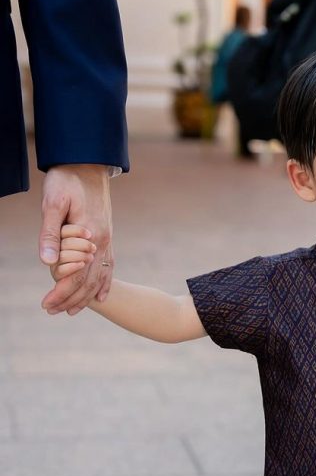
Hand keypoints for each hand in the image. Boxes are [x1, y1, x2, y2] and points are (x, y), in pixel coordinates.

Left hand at [39, 164, 113, 314]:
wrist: (88, 164)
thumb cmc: (67, 181)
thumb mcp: (53, 203)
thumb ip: (50, 233)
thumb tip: (46, 262)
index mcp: (91, 237)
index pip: (75, 275)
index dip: (60, 293)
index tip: (46, 304)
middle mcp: (103, 243)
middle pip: (87, 282)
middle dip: (70, 300)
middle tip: (53, 312)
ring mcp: (108, 241)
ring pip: (98, 278)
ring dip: (85, 297)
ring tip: (72, 311)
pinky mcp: (108, 238)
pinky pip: (109, 267)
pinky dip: (103, 284)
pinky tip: (99, 296)